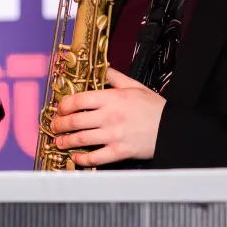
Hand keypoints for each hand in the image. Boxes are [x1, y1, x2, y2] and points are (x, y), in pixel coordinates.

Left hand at [49, 68, 164, 166]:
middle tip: (54, 126)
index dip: (64, 104)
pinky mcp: (119, 152)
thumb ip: (115, 77)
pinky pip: (95, 158)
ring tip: (59, 142)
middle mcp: (109, 116)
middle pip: (75, 120)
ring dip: (66, 141)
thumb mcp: (135, 86)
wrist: (172, 129)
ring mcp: (113, 135)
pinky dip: (82, 159)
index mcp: (112, 98)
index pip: (79, 99)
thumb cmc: (154, 107)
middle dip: (60, 124)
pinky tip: (75, 157)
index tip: (59, 108)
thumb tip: (101, 68)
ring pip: (81, 139)